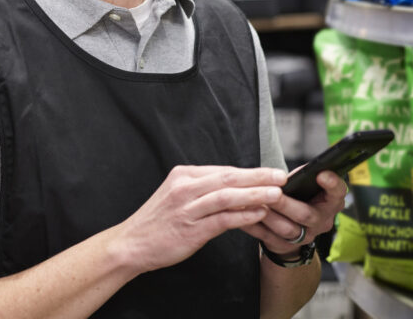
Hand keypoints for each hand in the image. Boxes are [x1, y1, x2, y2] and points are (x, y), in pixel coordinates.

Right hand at [115, 165, 287, 273]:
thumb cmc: (158, 221)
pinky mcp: (191, 229)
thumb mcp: (176, 196)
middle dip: (257, 176)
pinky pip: (222, 219)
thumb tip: (233, 187)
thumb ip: (202, 190)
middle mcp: (185, 188)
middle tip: (281, 175)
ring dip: (255, 194)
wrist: (132, 243)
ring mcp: (187, 208)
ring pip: (227, 196)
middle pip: (228, 178)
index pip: (222, 170)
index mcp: (182, 175)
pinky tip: (258, 214)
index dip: (249, 171)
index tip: (269, 173)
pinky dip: (243, 215)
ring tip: (277, 194)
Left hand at [244, 170, 346, 255]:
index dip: (332, 184)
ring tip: (254, 203)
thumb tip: (283, 173)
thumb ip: (300, 178)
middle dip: (287, 204)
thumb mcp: (304, 185)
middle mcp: (321, 222)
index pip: (337, 193)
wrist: (293, 229)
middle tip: (272, 193)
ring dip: (269, 216)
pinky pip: (268, 237)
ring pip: (286, 229)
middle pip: (306, 215)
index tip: (321, 174)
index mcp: (330, 203)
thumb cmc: (299, 198)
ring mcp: (304, 236)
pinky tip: (241, 215)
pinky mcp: (285, 245)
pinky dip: (254, 225)